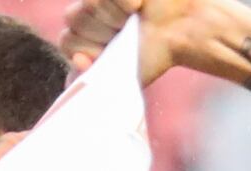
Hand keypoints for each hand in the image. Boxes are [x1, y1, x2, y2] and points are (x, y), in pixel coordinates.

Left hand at [61, 0, 250, 83]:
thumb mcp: (120, 74)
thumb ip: (92, 79)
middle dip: (103, 33)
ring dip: (115, 16)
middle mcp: (91, 10)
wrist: (184, 29)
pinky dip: (123, 1)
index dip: (83, 49)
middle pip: (73, 20)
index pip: (66, 41)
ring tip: (136, 17)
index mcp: (88, 33)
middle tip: (127, 34)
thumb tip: (72, 83)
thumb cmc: (155, 52)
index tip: (103, 55)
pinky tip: (139, 4)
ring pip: (88, 5)